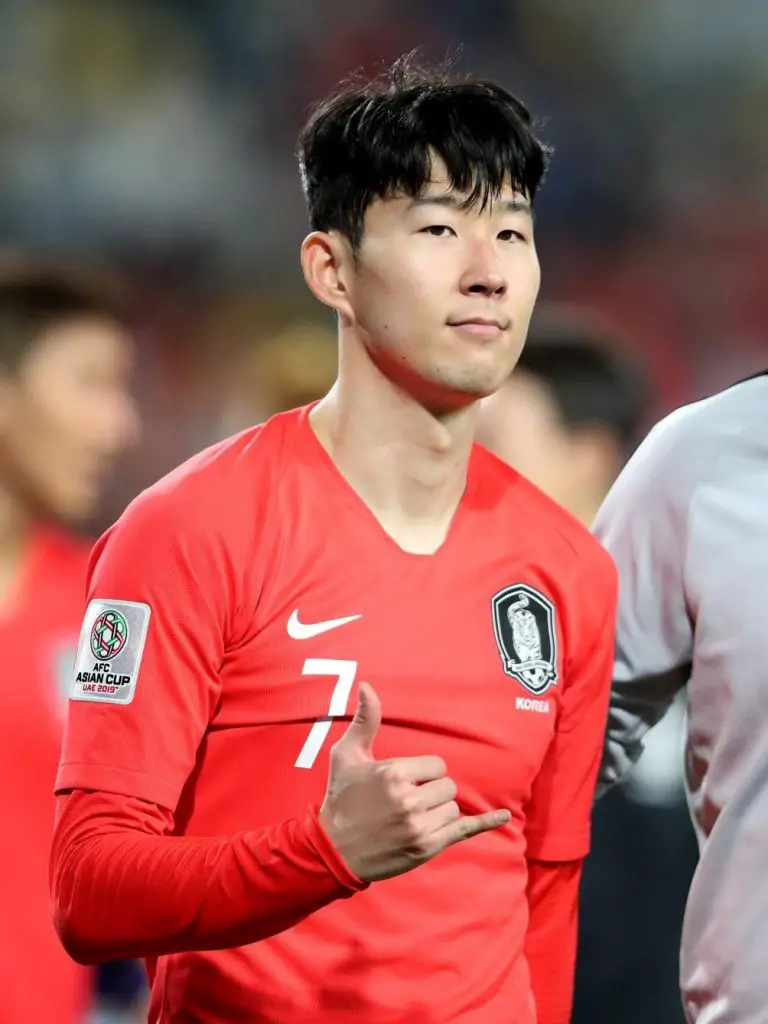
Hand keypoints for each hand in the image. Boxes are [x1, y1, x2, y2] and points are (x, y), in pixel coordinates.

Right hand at [318, 682, 509, 881]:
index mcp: (394, 774)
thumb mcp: (346, 756)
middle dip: (432, 792)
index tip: (405, 782)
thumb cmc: (341, 799)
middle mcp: (409, 800)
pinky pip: (464, 830)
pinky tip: (503, 815)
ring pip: (453, 808)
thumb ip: (365, 720)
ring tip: (412, 817)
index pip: (437, 765)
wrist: (334, 850)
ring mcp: (419, 827)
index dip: (424, 773)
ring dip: (439, 810)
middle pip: (448, 787)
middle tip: (407, 801)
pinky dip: (485, 823)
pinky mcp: (426, 848)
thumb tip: (367, 686)